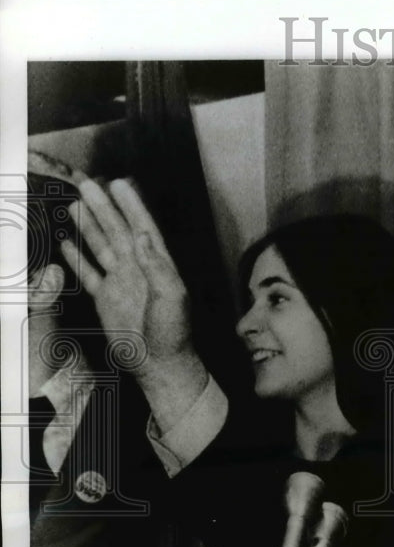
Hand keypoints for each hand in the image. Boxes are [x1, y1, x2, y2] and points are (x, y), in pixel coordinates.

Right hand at [61, 178, 194, 379]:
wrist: (159, 363)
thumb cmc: (173, 331)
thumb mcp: (172, 296)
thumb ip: (157, 265)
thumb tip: (144, 235)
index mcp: (157, 264)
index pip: (142, 227)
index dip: (131, 205)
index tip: (119, 183)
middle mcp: (138, 268)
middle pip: (117, 231)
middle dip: (103, 207)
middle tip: (86, 184)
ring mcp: (121, 282)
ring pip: (101, 247)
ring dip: (89, 226)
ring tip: (74, 204)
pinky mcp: (106, 299)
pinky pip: (89, 273)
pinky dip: (78, 258)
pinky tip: (67, 242)